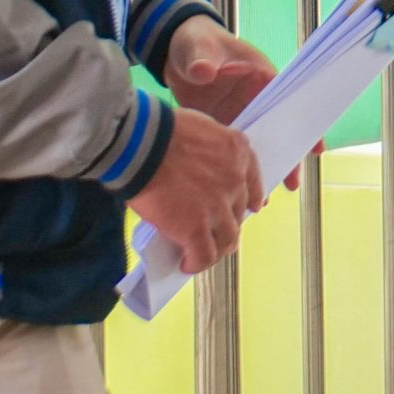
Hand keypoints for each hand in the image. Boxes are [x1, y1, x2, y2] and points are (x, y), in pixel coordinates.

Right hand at [126, 107, 262, 274]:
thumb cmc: (159, 130)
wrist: (139, 144)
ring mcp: (217, 206)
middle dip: (228, 223)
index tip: (249, 208)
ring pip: (227, 238)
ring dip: (216, 247)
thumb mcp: (200, 129)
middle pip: (238, 212)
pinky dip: (196, 263)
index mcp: (238, 151)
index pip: (254, 183)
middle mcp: (235, 180)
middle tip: (214, 231)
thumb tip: (204, 168)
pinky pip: (203, 255)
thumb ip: (211, 150)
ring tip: (201, 253)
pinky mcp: (195, 228)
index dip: (250, 200)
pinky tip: (186, 264)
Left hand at [163, 20, 308, 191]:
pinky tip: (237, 192)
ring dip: (262, 169)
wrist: (173, 53)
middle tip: (292, 184)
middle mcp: (255, 99)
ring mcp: (239, 114)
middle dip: (287, 157)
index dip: (303, 125)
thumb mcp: (199, 47)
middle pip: (276, 130)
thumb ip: (202, 60)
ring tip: (263, 200)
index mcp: (260, 76)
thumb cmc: (195, 42)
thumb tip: (203, 71)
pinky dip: (238, 170)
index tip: (316, 148)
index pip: (288, 102)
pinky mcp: (221, 126)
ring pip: (257, 145)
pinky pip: (234, 152)